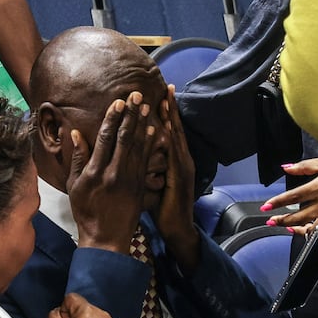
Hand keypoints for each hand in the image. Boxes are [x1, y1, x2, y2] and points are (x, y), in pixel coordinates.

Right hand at [67, 92, 154, 252]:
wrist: (106, 238)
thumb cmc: (86, 211)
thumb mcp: (74, 186)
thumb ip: (78, 159)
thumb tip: (77, 134)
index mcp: (96, 172)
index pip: (106, 138)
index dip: (112, 118)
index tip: (118, 102)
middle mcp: (114, 173)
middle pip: (124, 138)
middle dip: (130, 114)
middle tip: (136, 95)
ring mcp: (130, 180)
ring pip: (138, 146)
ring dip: (143, 124)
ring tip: (147, 106)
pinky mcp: (140, 186)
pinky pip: (147, 160)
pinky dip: (151, 144)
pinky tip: (155, 130)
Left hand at [152, 85, 199, 272]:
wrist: (177, 229)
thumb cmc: (162, 208)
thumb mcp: (152, 183)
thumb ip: (147, 167)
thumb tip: (133, 155)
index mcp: (174, 161)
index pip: (169, 132)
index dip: (166, 114)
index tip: (161, 95)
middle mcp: (182, 161)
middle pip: (175, 129)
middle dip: (171, 109)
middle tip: (167, 87)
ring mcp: (183, 168)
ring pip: (176, 138)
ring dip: (171, 118)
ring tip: (167, 100)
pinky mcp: (181, 178)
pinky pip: (174, 154)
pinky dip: (170, 139)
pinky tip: (165, 127)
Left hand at [262, 155, 317, 234]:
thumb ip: (304, 167)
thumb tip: (286, 168)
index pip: (293, 196)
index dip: (277, 203)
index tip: (265, 208)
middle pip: (299, 216)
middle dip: (282, 220)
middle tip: (270, 221)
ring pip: (312, 227)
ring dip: (297, 228)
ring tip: (287, 227)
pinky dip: (314, 230)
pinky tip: (307, 228)